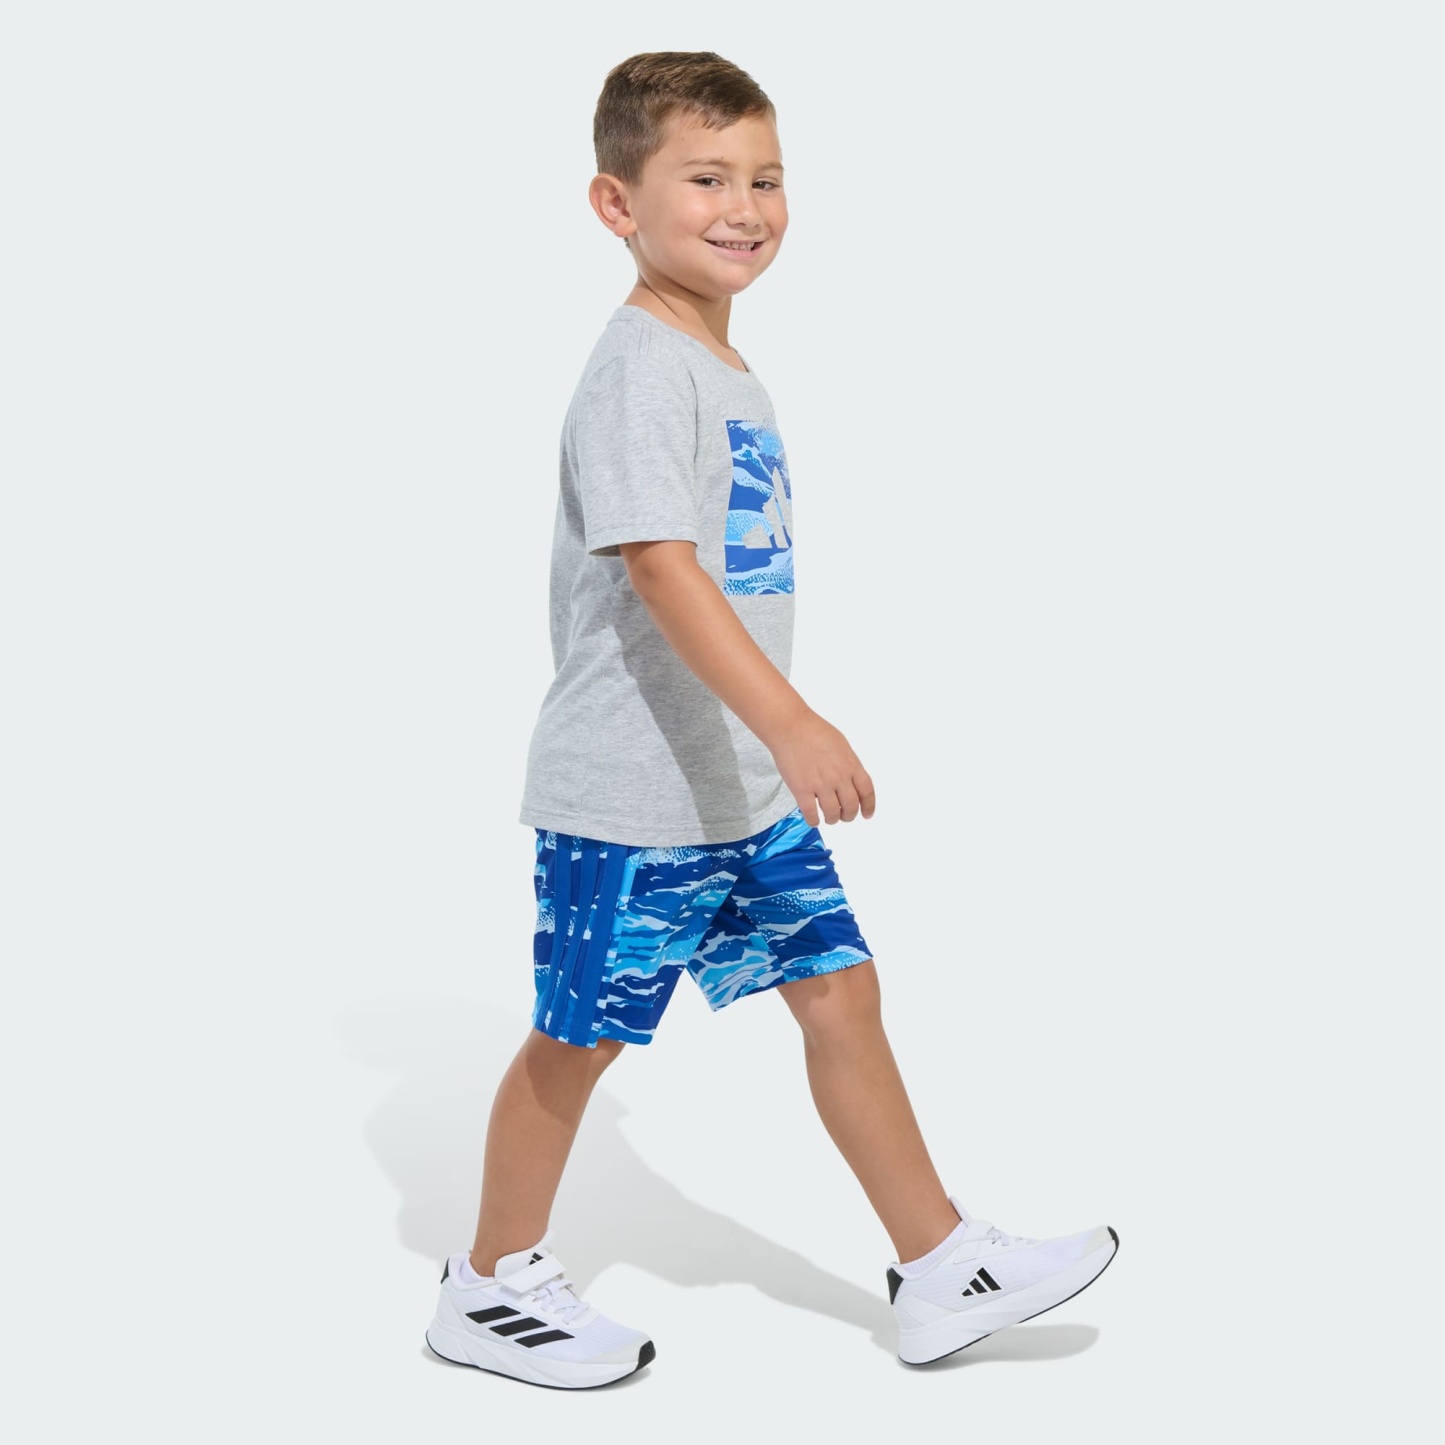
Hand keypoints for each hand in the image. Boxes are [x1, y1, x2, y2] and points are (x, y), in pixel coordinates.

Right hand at [767, 708, 875, 826]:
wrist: (790, 727)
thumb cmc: (814, 731)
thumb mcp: (841, 744)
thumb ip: (848, 764)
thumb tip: (850, 780)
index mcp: (851, 765)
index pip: (867, 792)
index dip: (869, 806)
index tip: (867, 814)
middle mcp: (839, 777)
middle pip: (851, 806)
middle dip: (849, 815)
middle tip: (844, 816)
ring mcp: (820, 784)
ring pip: (832, 813)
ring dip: (832, 819)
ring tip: (829, 818)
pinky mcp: (802, 789)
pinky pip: (811, 813)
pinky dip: (814, 821)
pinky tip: (813, 819)